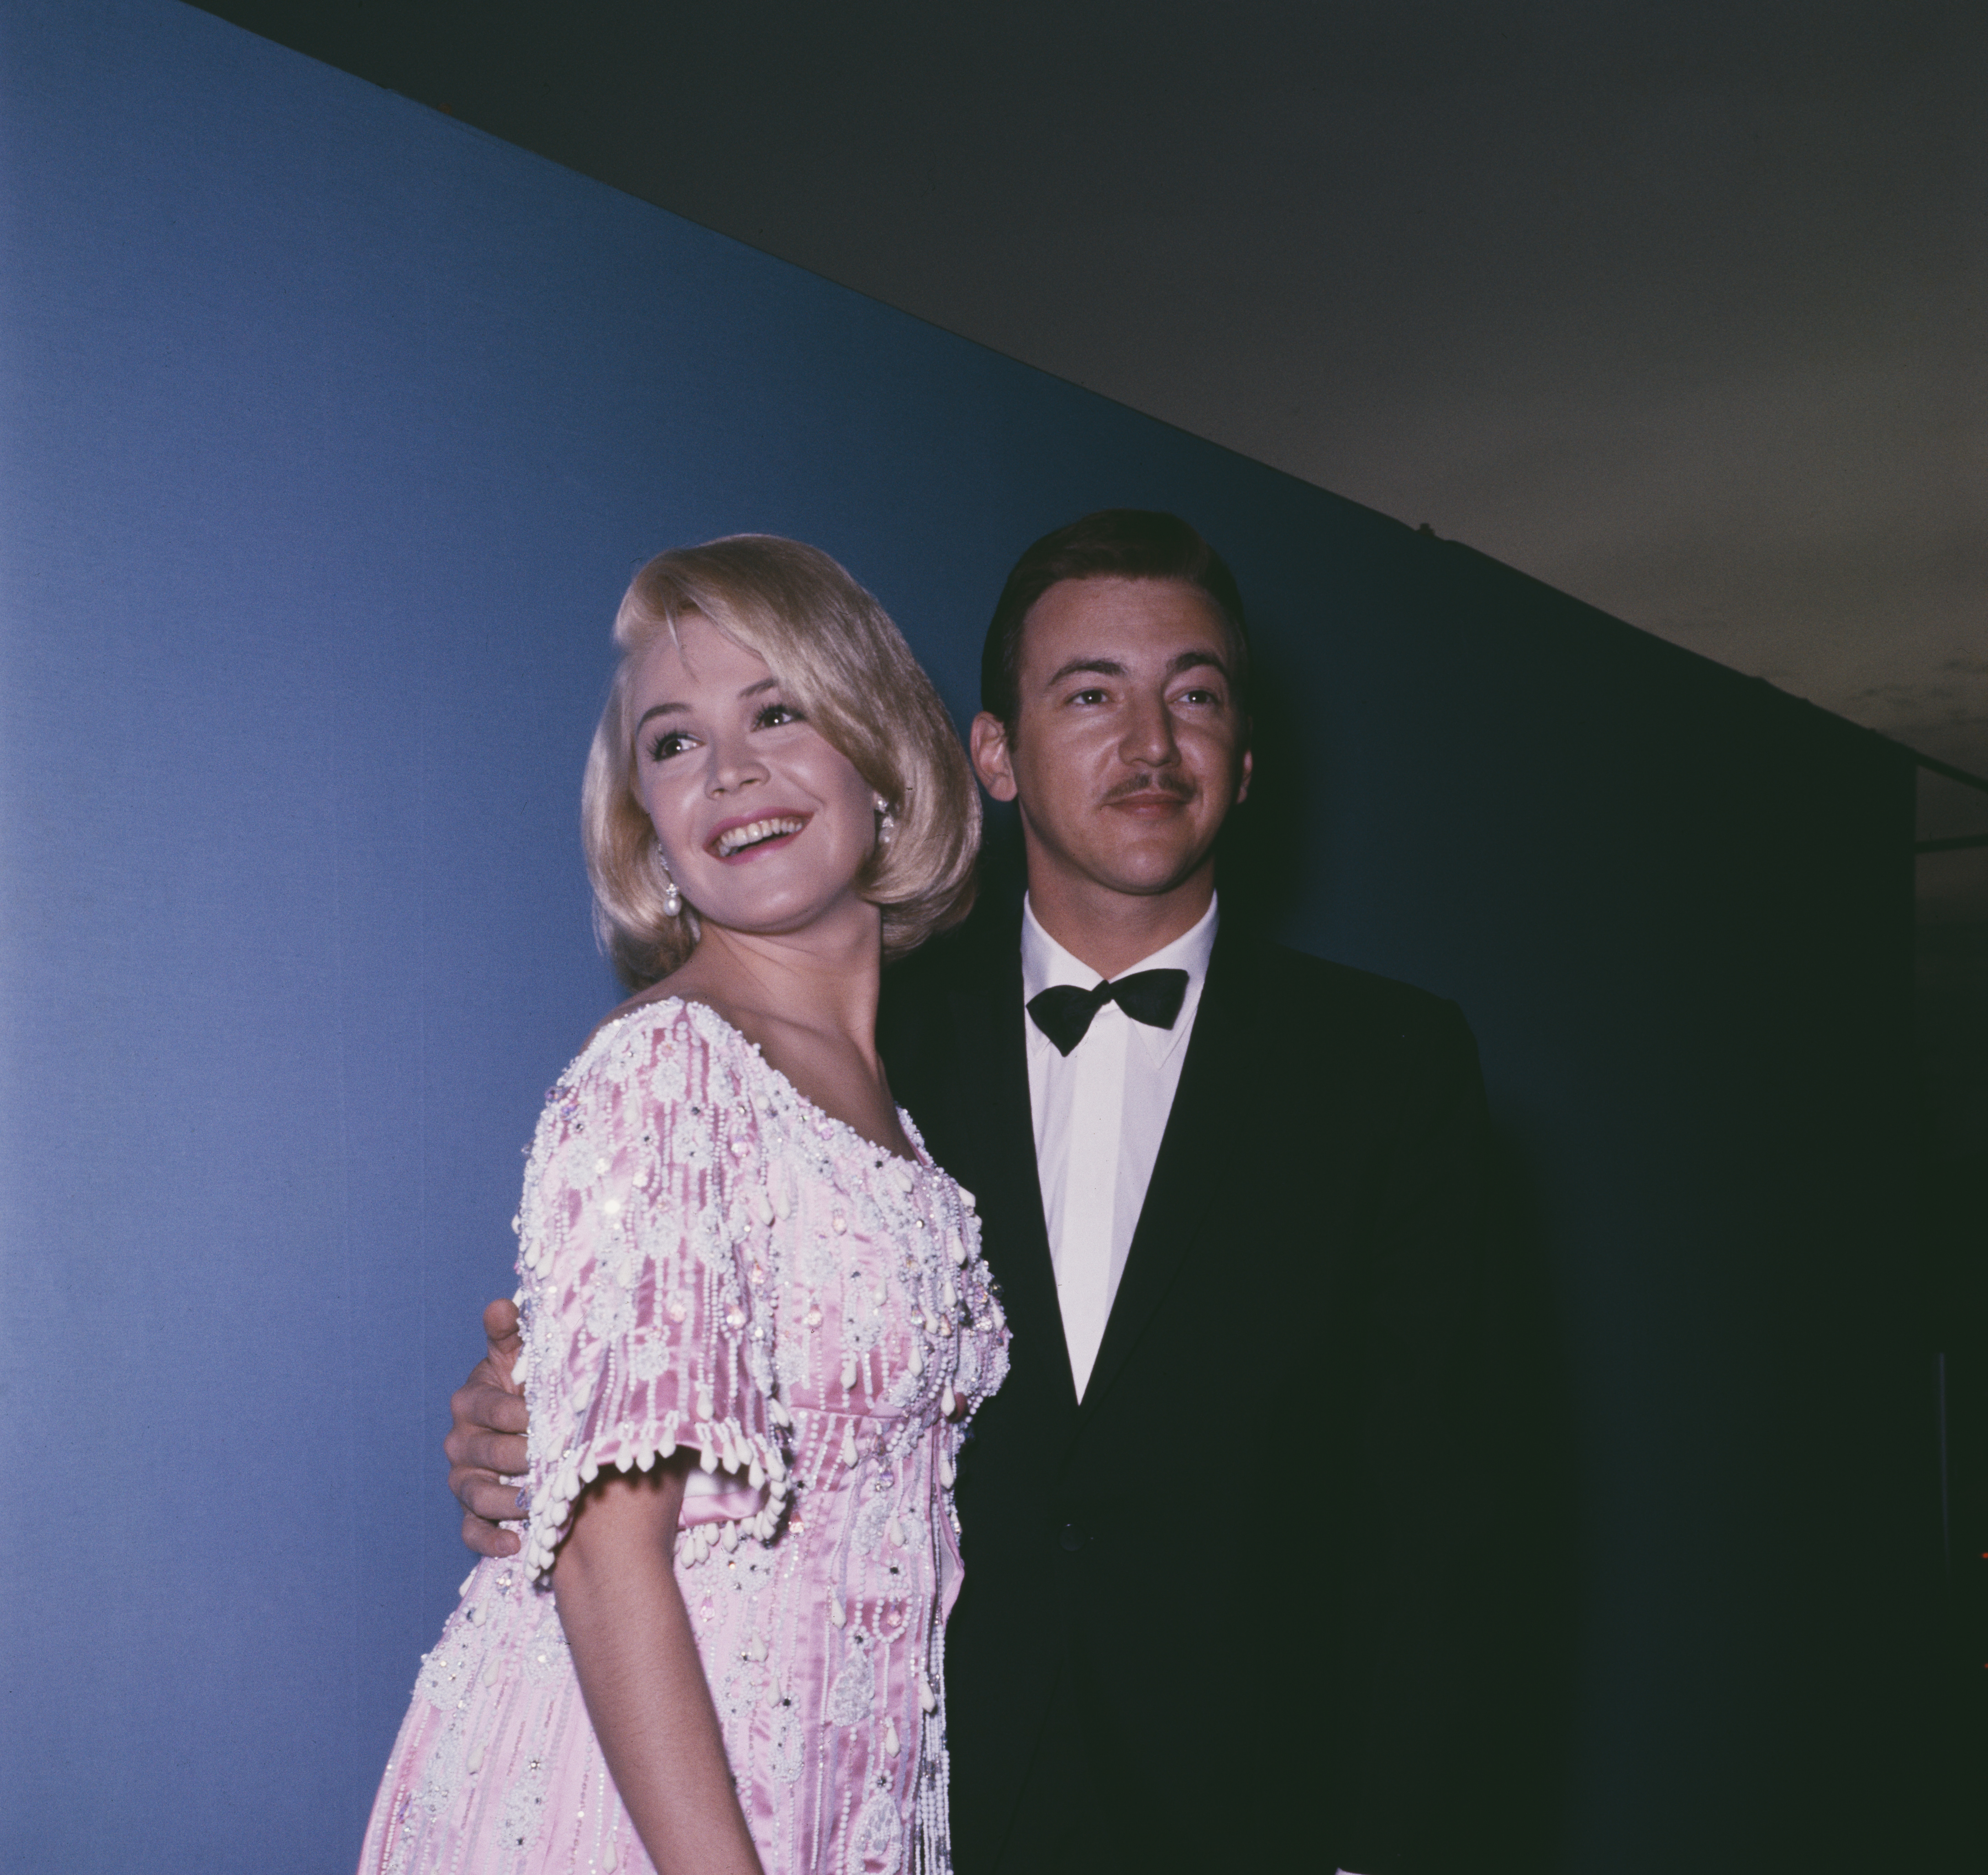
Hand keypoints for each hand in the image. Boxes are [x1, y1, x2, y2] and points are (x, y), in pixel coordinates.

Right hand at [446, 1297, 529, 1557]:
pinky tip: (517, 1545)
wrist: (536, 1427)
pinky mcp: (471, 1513)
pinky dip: (492, 1541)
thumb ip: (512, 1334)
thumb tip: (501, 1304)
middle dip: (522, 1457)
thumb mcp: (525, 1356)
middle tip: (556, 1460)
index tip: (553, 1417)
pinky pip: (471, 1533)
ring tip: (541, 1504)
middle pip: (488, 1453)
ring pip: (478, 1495)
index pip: (493, 1408)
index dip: (521, 1413)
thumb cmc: (533, 1385)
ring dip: (510, 1502)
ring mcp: (463, 1478)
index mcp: (472, 1399)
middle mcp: (461, 1440)